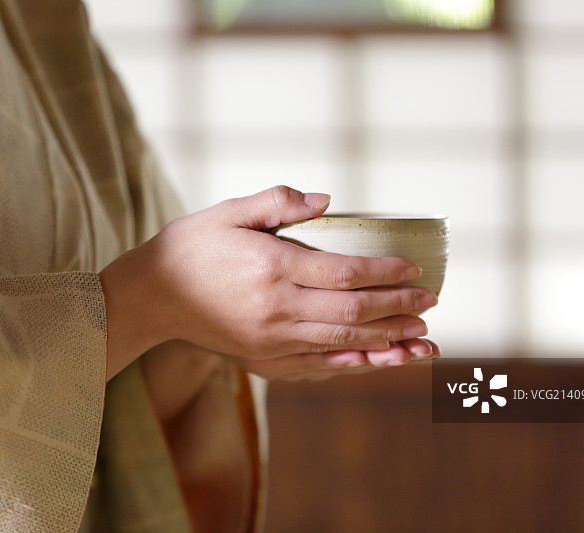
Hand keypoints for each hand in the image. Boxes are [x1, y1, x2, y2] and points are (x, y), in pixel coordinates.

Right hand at [100, 186, 438, 379]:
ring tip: (423, 338)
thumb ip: (279, 201)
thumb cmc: (192, 247)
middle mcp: (277, 310)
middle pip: (354, 313)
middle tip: (431, 303)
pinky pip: (320, 366)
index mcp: (272, 268)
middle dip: (398, 309)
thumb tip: (327, 201)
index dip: (385, 273)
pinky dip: (354, 364)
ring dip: (389, 342)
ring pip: (343, 344)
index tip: (415, 270)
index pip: (345, 273)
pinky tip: (379, 360)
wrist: (153, 297)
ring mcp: (272, 342)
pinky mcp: (265, 361)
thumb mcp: (229, 211)